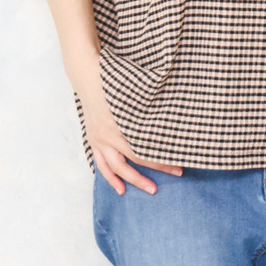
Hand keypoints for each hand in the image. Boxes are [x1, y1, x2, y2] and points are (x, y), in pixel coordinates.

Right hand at [79, 54, 182, 195]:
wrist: (87, 77)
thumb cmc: (112, 82)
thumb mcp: (132, 95)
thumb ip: (146, 110)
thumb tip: (168, 122)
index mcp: (119, 126)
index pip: (143, 152)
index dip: (161, 161)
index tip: (179, 165)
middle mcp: (108, 136)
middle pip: (133, 161)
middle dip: (154, 170)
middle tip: (176, 175)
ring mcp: (98, 140)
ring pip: (115, 168)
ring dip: (132, 180)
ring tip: (150, 189)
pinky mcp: (93, 140)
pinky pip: (101, 164)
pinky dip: (110, 177)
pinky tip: (120, 188)